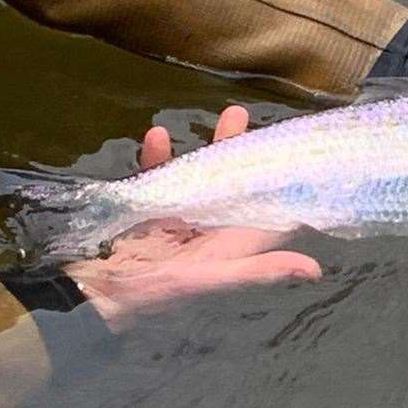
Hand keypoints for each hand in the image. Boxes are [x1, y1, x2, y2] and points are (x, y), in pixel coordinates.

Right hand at [64, 106, 318, 329]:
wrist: (93, 293)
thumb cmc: (156, 291)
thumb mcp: (212, 278)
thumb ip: (259, 270)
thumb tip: (314, 270)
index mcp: (231, 245)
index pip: (269, 216)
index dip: (287, 191)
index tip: (304, 157)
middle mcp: (210, 230)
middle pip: (237, 187)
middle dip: (245, 155)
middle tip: (248, 118)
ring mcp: (179, 219)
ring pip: (202, 177)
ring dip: (213, 149)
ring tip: (228, 114)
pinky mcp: (148, 212)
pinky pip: (157, 179)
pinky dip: (157, 158)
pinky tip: (155, 136)